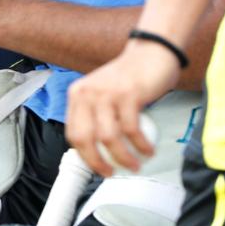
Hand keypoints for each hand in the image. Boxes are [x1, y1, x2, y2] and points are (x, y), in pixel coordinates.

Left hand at [65, 41, 176, 175]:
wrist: (151, 53)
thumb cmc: (130, 78)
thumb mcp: (103, 95)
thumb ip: (97, 116)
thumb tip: (96, 149)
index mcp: (77, 95)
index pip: (73, 133)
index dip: (85, 156)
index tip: (98, 168)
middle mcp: (87, 93)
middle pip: (85, 138)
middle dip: (99, 162)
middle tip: (113, 172)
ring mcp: (106, 93)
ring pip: (109, 138)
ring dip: (124, 157)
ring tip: (136, 164)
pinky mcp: (128, 94)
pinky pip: (132, 130)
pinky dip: (142, 145)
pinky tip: (148, 149)